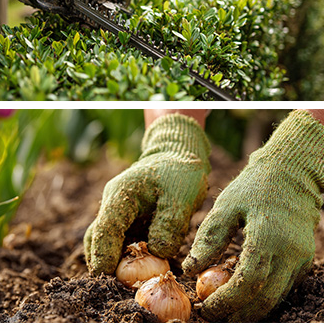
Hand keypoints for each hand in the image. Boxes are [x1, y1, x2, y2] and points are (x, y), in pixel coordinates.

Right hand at [84, 114, 209, 274]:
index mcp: (120, 196)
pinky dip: (124, 258)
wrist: (176, 154)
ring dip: (112, 262)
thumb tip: (158, 252)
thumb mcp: (181, 196)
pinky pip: (120, 243)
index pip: (104, 230)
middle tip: (114, 287)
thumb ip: (169, 225)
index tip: (105, 277)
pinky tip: (138, 273)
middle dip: (102, 263)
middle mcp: (113, 206)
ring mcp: (118, 214)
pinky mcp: (128, 222)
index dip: (102, 254)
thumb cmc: (179, 172)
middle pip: (97, 239)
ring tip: (125, 284)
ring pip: (105, 242)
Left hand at [182, 110, 322, 321]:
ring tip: (223, 311)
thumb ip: (209, 239)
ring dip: (250, 309)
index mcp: (268, 239)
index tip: (204, 307)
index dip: (226, 300)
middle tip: (211, 316)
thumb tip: (190, 270)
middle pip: (265, 298)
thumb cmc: (252, 188)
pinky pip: (282, 288)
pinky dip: (261, 297)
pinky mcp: (301, 262)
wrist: (289, 176)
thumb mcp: (224, 207)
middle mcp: (289, 254)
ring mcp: (299, 260)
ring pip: (276, 298)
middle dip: (238, 313)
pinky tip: (240, 296)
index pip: (247, 282)